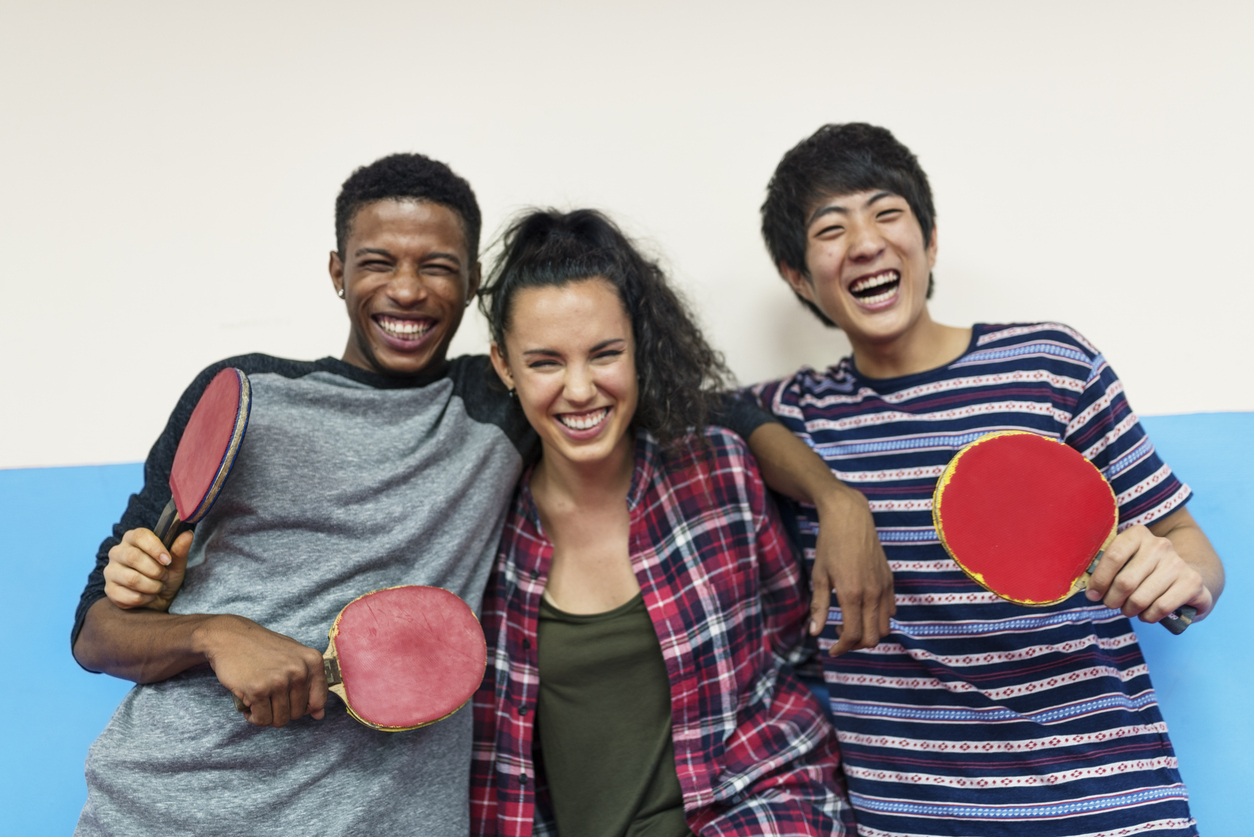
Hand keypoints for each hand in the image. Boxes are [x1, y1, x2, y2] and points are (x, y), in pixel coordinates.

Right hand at [104, 528, 192, 611]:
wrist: (159, 598)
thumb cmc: (165, 575)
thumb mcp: (176, 562)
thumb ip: (179, 549)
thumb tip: (188, 534)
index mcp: (133, 538)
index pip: (140, 536)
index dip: (155, 548)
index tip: (167, 560)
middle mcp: (118, 552)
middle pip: (133, 557)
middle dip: (155, 571)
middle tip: (165, 576)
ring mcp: (111, 571)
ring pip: (131, 578)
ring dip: (152, 586)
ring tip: (159, 586)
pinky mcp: (110, 590)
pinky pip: (129, 596)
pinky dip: (145, 598)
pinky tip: (149, 596)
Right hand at [194, 614, 329, 727]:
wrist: (230, 637)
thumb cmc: (263, 648)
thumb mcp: (294, 656)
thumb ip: (310, 683)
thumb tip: (319, 715)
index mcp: (313, 661)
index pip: (319, 701)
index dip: (304, 707)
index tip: (290, 699)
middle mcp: (299, 670)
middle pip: (298, 713)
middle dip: (282, 710)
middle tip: (269, 696)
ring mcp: (279, 680)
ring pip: (280, 720)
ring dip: (267, 715)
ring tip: (259, 699)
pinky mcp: (258, 690)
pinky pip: (262, 720)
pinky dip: (254, 717)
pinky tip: (249, 703)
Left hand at [812, 487, 894, 654]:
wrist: (849, 518)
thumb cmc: (829, 545)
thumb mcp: (819, 575)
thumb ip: (819, 606)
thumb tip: (815, 633)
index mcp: (852, 594)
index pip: (854, 635)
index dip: (842, 648)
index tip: (832, 650)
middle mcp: (872, 593)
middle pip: (873, 637)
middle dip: (856, 644)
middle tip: (839, 636)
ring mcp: (884, 587)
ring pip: (886, 627)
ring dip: (869, 633)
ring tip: (850, 623)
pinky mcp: (890, 580)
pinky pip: (891, 610)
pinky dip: (879, 618)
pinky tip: (862, 609)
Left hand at [1086, 524, 1213, 622]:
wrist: (1187, 580)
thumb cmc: (1145, 573)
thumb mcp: (1126, 563)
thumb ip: (1106, 568)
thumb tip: (1088, 589)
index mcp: (1138, 534)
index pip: (1113, 556)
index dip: (1099, 580)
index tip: (1093, 595)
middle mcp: (1160, 545)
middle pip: (1125, 582)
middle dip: (1113, 600)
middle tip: (1112, 604)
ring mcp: (1178, 563)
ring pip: (1140, 598)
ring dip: (1130, 610)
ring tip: (1130, 609)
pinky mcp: (1192, 583)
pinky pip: (1160, 608)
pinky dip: (1148, 616)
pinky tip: (1147, 614)